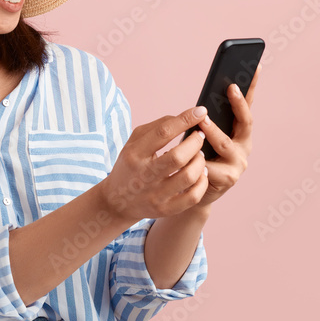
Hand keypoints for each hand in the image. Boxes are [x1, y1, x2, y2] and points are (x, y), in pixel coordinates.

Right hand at [98, 105, 211, 223]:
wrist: (117, 202)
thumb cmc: (130, 165)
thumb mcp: (133, 142)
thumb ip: (156, 127)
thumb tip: (184, 118)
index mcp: (134, 154)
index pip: (163, 133)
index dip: (185, 120)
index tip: (200, 111)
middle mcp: (144, 176)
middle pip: (178, 157)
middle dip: (195, 142)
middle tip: (200, 136)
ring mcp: (156, 195)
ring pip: (188, 176)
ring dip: (200, 161)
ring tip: (199, 155)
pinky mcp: (166, 209)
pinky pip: (193, 196)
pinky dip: (202, 181)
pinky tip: (200, 173)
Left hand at [195, 64, 259, 207]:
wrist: (188, 189)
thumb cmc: (195, 155)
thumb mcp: (201, 134)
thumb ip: (206, 119)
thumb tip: (201, 99)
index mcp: (239, 131)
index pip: (247, 105)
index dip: (252, 86)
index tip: (256, 66)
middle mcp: (243, 145)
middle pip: (245, 121)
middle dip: (239, 104)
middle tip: (230, 87)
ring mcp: (238, 163)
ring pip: (225, 143)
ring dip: (213, 131)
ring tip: (202, 120)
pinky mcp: (227, 179)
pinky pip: (211, 165)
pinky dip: (200, 158)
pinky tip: (192, 151)